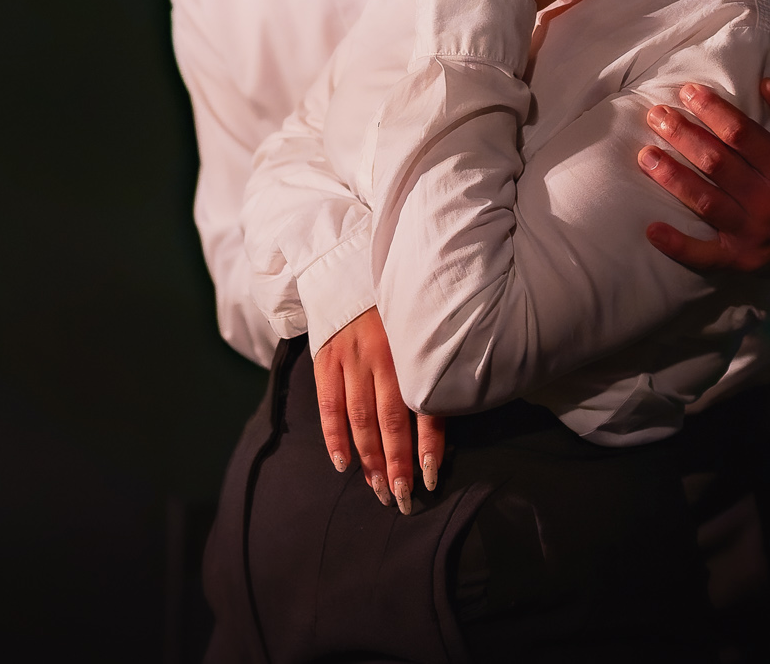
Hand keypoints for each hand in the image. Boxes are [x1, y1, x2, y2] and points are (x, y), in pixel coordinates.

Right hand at [313, 307, 445, 512]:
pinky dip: (334, 436)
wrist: (352, 272)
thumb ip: (429, 368)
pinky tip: (343, 463)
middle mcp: (385, 354)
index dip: (428, 445)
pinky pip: (328, 405)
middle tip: (403, 498)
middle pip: (392, 420)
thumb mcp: (420, 331)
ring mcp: (352, 357)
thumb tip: (442, 419)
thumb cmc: (397, 311)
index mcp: (415, 349)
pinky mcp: (327, 358)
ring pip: (361, 417)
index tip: (430, 478)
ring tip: (378, 489)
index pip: (426, 406)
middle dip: (397, 464)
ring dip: (370, 458)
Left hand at [638, 79, 769, 284]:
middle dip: (683, 137)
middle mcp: (768, 201)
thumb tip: (767, 83)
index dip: (713, 111)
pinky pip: (705, 256)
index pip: (742, 134)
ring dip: (672, 178)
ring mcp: (752, 233)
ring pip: (705, 202)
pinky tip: (651, 230)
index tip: (688, 92)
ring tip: (645, 156)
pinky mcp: (741, 260)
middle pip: (717, 164)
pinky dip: (678, 246)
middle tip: (656, 115)